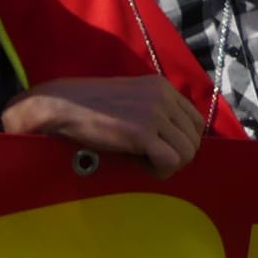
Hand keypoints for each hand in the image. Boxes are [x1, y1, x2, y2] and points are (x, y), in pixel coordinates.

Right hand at [1, 76, 205, 177]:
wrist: (62, 105)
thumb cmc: (90, 104)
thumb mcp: (131, 98)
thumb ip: (156, 109)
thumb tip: (176, 138)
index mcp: (162, 86)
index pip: (196, 121)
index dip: (181, 140)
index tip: (158, 146)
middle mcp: (163, 96)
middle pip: (194, 140)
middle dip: (176, 155)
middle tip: (149, 157)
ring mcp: (154, 113)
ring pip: (187, 153)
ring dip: (168, 164)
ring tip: (143, 160)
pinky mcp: (143, 132)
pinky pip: (171, 162)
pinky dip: (159, 171)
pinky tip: (139, 165)